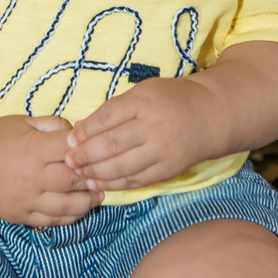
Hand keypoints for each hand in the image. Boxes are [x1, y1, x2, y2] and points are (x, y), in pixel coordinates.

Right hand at [0, 114, 102, 227]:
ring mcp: (26, 199)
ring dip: (88, 201)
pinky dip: (70, 217)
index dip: (89, 150)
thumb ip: (52, 125)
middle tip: (106, 174)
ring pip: (67, 206)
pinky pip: (51, 221)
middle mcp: (31, 176)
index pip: (71, 151)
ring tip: (98, 195)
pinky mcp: (20, 215)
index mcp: (33, 149)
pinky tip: (80, 209)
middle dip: (93, 178)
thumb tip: (79, 132)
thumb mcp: (24, 122)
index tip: (99, 148)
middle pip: (73, 180)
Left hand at [65, 77, 217, 193]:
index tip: (69, 139)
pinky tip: (98, 184)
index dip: (85, 131)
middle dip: (86, 155)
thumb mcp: (142, 92)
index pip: (107, 117)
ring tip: (78, 174)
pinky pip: (136, 180)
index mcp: (144, 102)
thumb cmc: (170, 99)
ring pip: (122, 166)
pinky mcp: (168, 169)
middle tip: (68, 161)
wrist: (210, 115)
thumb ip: (113, 109)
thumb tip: (81, 128)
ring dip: (96, 173)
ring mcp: (162, 150)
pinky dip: (115, 185)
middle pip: (112, 144)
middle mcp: (153, 126)